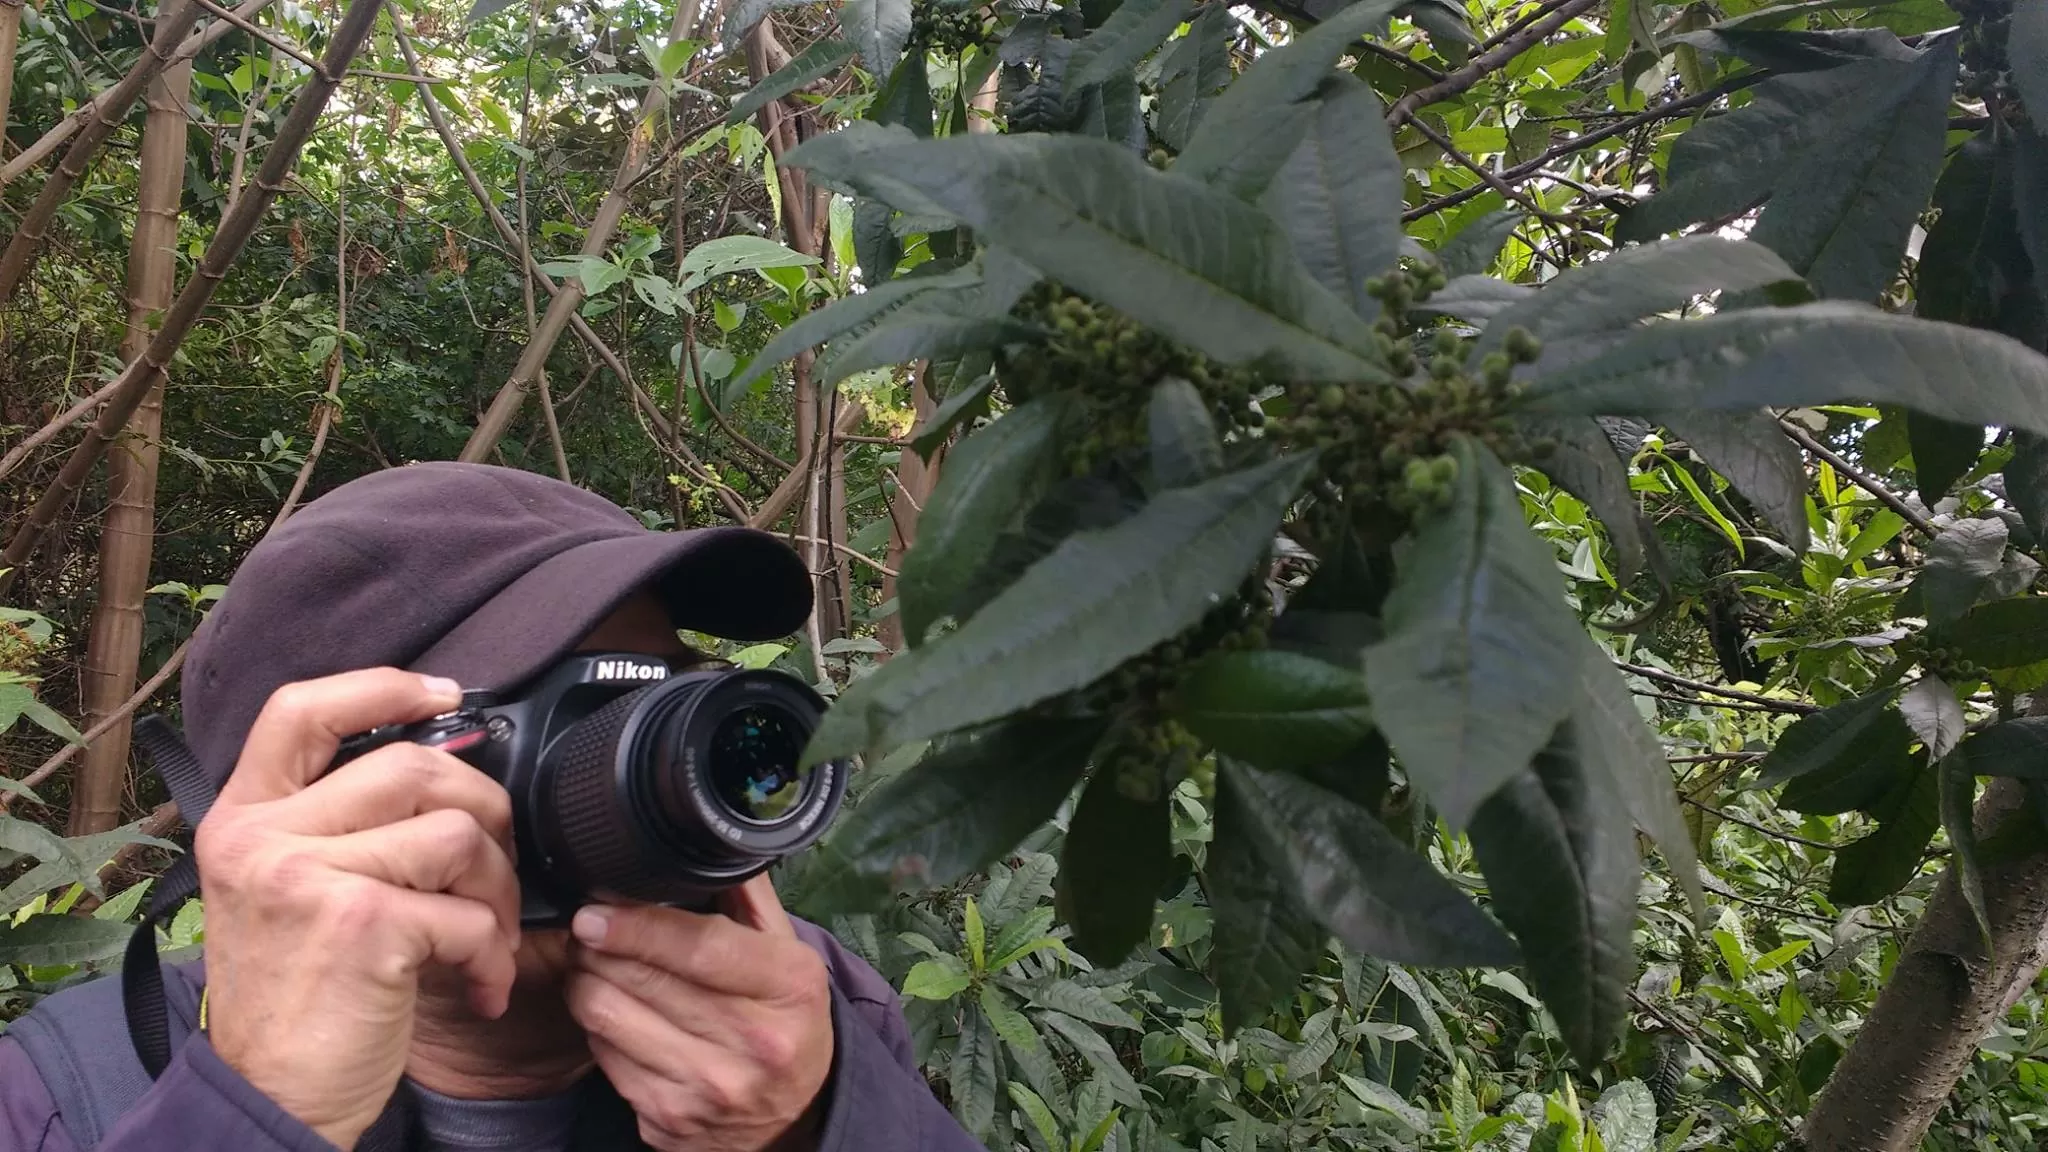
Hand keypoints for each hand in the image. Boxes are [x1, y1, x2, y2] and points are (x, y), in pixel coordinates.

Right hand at [196, 669, 522, 1149]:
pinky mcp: (360, 925)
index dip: (381, 686)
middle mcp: (263, 838)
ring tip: (490, 938)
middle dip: (483, 812)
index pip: (300, 709)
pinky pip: (467, 911)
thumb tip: (443, 765)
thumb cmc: (298, 998)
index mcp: (243, 819)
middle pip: (411, 766)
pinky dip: (494, 953)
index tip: (444, 697)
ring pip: (455, 832)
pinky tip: (481, 986)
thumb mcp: (286, 893)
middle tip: (494, 869)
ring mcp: (308, 878)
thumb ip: (337, 825)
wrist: (271, 1100)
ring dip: (499, 889)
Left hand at [564, 877, 834, 1151]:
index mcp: (790, 988)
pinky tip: (611, 1012)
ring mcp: (708, 1087)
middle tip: (586, 927)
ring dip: (587, 983)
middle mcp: (754, 1043)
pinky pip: (604, 1058)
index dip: (639, 927)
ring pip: (608, 1018)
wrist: (792, 1115)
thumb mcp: (789, 956)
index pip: (701, 947)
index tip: (596, 910)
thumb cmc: (785, 1020)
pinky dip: (597, 1028)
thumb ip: (749, 900)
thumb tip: (708, 840)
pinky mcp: (668, 1120)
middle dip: (600, 947)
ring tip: (592, 964)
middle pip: (644, 980)